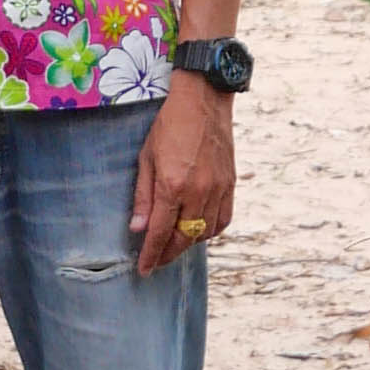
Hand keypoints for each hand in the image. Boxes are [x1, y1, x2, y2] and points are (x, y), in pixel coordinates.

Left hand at [131, 74, 234, 274]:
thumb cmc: (169, 125)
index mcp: (172, 186)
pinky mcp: (231, 184)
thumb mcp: (146, 158)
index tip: (143, 270)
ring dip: (188, 243)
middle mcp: (198, 192)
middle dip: (168, 254)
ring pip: (204, 233)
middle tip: (156, 261)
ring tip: (174, 244)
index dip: (150, 255)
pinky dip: (210, 231)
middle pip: (183, 238)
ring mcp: (218, 189)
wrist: (203, 100)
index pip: (159, 233)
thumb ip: (143, 196)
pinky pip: (223, 220)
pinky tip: (198, 229)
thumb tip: (138, 229)